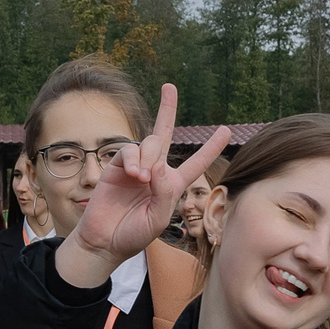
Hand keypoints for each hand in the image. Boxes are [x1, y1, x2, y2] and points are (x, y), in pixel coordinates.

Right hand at [58, 84, 228, 288]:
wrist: (104, 241)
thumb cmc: (133, 234)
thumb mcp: (156, 219)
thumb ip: (163, 193)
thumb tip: (159, 166)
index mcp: (172, 185)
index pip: (196, 163)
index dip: (211, 147)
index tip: (226, 129)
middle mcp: (155, 171)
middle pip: (165, 133)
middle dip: (168, 108)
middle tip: (169, 87)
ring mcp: (135, 167)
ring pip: (149, 144)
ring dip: (149, 157)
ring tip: (141, 179)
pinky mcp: (116, 167)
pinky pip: (129, 151)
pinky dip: (133, 160)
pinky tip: (134, 175)